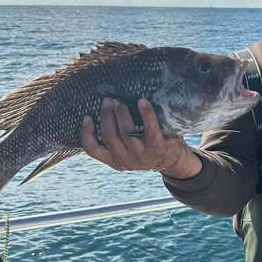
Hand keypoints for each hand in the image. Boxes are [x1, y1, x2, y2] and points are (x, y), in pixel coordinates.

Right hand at [80, 98, 202, 178]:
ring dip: (121, 113)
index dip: (86, 133)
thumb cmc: (148, 148)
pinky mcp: (157, 149)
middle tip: (108, 100)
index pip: (93, 150)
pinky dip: (145, 114)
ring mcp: (142, 157)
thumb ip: (117, 137)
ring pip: (126, 132)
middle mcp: (126, 161)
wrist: (175, 161)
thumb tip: (105, 109)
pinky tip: (142, 102)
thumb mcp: (128, 148)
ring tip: (121, 101)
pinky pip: (149, 129)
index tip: (87, 117)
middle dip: (106, 115)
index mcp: (115, 161)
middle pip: (109, 136)